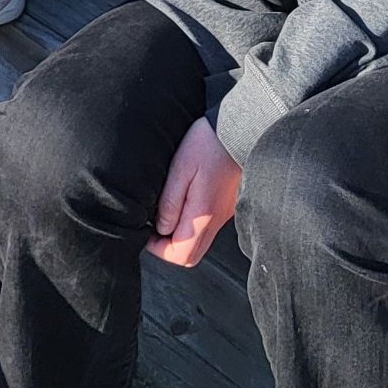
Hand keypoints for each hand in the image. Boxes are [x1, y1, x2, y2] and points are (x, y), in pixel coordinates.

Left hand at [144, 117, 241, 269]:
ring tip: (167, 214)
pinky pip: (207, 229)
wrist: (240, 130)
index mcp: (203, 214)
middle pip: (191, 256)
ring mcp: (223, 215)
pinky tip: (183, 205)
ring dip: (180, 238)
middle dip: (169, 249)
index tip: (147, 233)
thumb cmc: (209, 145)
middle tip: (155, 227)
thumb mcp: (181, 169)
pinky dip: (192, 227)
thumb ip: (170, 202)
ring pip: (199, 244)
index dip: (159, 250)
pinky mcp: (226, 207)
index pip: (181, 254)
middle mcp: (216, 221)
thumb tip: (161, 227)